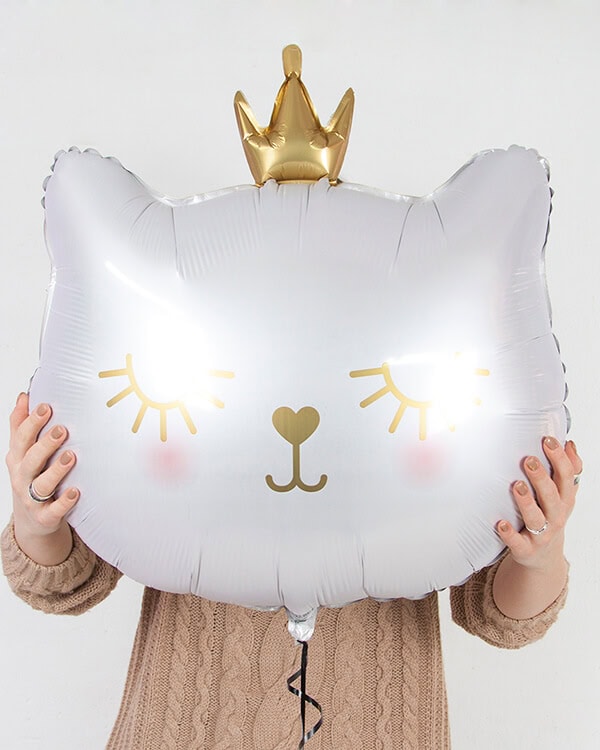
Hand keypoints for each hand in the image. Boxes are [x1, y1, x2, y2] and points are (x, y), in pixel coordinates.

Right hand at [6, 393, 79, 564]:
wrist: (32, 521)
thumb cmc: (31, 478)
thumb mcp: (23, 453)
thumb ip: (21, 426)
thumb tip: (23, 396)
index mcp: (18, 458)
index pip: (21, 438)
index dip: (32, 422)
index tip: (46, 407)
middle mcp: (23, 477)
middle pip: (30, 459)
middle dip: (45, 444)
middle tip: (62, 429)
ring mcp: (32, 499)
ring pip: (41, 484)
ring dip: (56, 470)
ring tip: (71, 456)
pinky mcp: (45, 517)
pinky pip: (54, 511)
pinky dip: (64, 502)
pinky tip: (75, 492)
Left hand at [497, 437, 581, 571]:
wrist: (544, 555)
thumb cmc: (550, 516)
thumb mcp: (563, 495)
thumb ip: (568, 469)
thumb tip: (569, 443)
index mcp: (564, 499)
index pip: (567, 476)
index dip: (559, 458)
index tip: (547, 441)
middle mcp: (555, 516)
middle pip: (551, 495)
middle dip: (541, 477)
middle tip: (529, 460)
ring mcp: (541, 533)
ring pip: (535, 518)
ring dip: (526, 502)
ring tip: (516, 485)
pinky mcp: (526, 548)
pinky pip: (518, 542)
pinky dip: (509, 533)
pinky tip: (501, 523)